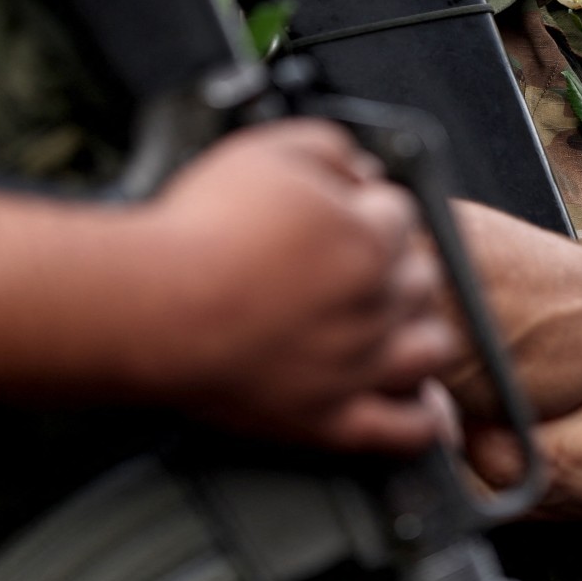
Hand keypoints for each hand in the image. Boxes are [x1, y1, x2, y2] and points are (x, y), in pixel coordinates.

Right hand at [137, 120, 458, 453]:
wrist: (150, 308)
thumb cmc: (197, 233)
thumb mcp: (266, 152)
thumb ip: (330, 150)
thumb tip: (364, 168)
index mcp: (367, 239)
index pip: (402, 216)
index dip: (373, 210)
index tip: (351, 214)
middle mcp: (373, 306)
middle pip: (422, 281)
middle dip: (396, 267)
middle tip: (358, 266)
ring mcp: (356, 367)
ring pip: (431, 349)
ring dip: (420, 332)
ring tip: (396, 327)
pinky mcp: (329, 419)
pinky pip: (405, 431)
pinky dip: (424, 420)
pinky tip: (423, 407)